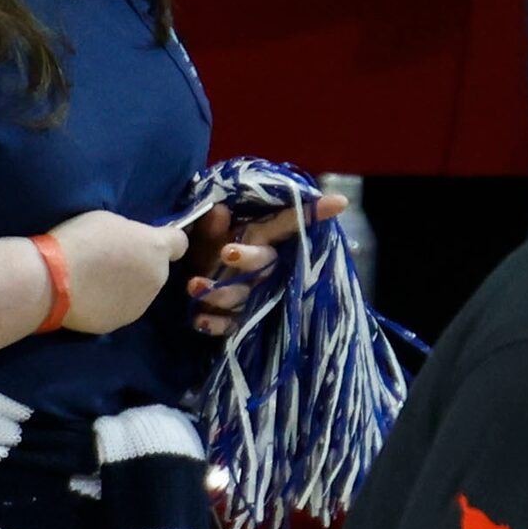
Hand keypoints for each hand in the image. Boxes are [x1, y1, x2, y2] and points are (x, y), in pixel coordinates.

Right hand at [44, 209, 191, 336]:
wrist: (56, 279)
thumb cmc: (81, 240)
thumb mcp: (110, 221)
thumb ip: (131, 233)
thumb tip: (135, 243)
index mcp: (156, 249)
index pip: (180, 243)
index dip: (168, 239)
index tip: (153, 239)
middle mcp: (157, 279)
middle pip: (156, 269)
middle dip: (140, 264)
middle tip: (110, 259)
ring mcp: (141, 304)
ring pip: (140, 291)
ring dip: (127, 285)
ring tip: (96, 279)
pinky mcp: (122, 322)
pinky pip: (120, 308)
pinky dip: (110, 302)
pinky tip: (88, 296)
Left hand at [184, 191, 349, 336]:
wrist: (188, 289)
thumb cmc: (206, 256)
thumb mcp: (206, 239)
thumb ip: (211, 228)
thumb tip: (217, 210)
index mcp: (260, 242)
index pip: (288, 224)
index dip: (313, 213)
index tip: (339, 202)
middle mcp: (262, 270)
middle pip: (265, 262)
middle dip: (249, 257)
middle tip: (227, 252)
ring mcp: (252, 296)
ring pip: (244, 295)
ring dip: (220, 292)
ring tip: (193, 285)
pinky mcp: (237, 321)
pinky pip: (231, 326)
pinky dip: (214, 324)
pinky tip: (199, 321)